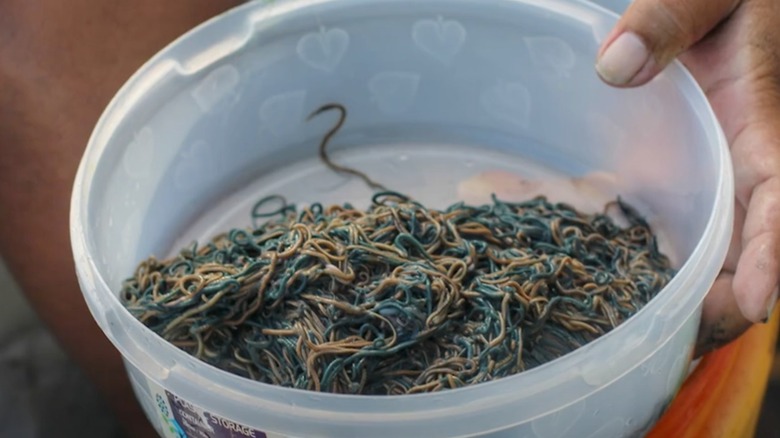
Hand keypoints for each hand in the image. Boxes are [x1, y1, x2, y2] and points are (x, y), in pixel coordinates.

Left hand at [595, 0, 779, 354]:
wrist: (718, 4)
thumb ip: (669, 17)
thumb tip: (614, 69)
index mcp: (762, 122)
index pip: (779, 197)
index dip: (773, 254)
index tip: (755, 303)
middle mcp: (743, 161)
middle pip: (751, 246)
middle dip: (729, 301)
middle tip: (684, 346)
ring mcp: (715, 174)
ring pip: (719, 248)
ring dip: (697, 297)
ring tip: (655, 341)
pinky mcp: (685, 174)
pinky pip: (683, 227)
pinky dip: (665, 264)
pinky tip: (623, 290)